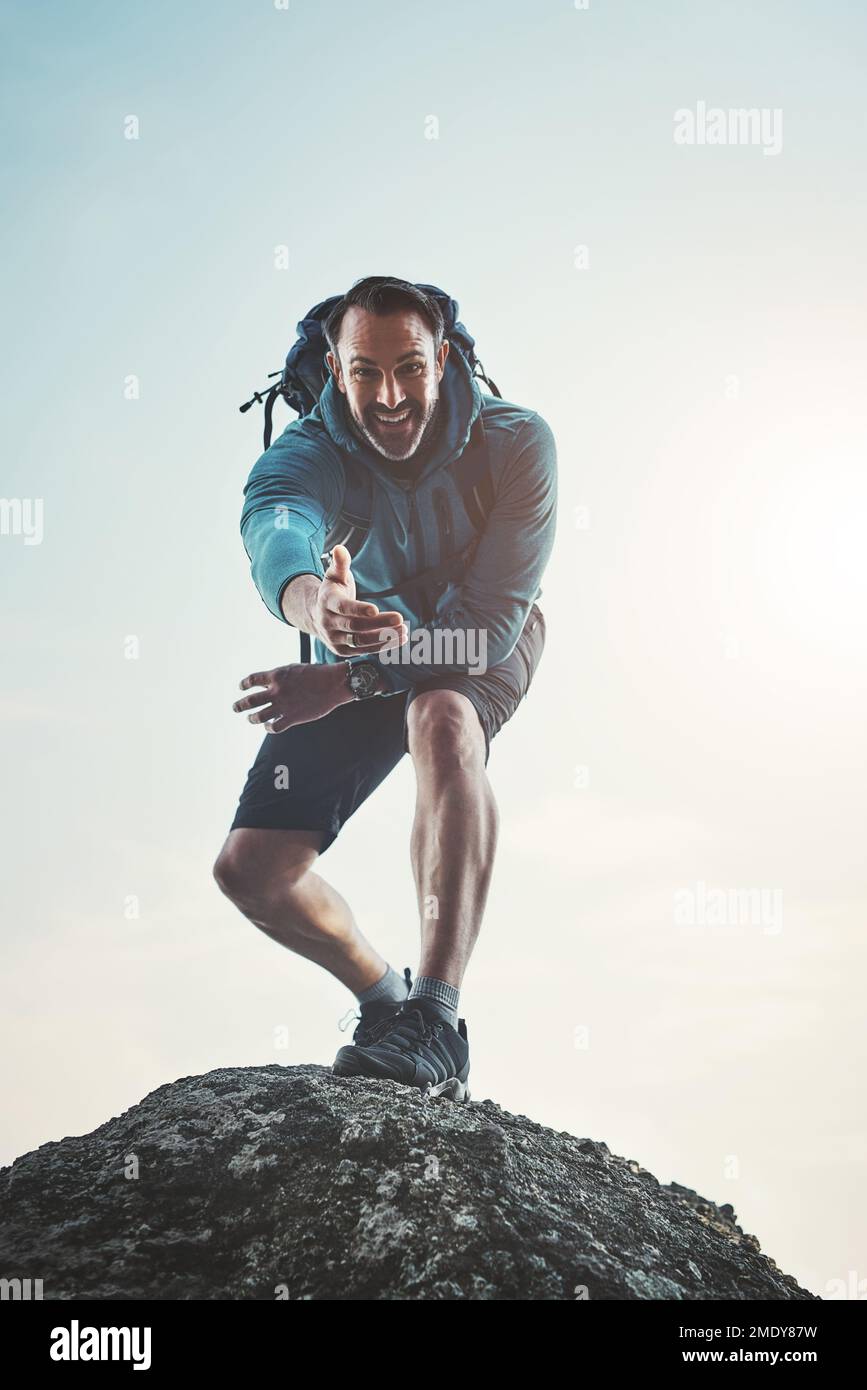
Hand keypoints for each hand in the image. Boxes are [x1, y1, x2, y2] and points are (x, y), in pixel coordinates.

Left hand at [232, 661, 348, 733]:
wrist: (333, 683)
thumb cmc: (317, 674)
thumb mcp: (294, 669)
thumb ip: (280, 678)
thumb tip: (269, 685)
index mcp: (276, 676)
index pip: (252, 680)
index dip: (245, 684)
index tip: (242, 687)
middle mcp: (276, 691)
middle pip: (250, 700)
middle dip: (240, 705)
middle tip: (235, 708)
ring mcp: (284, 705)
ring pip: (259, 716)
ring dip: (252, 718)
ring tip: (250, 718)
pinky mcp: (292, 717)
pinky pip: (274, 727)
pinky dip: (269, 728)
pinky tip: (269, 727)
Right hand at [310, 544, 407, 656]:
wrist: (315, 615)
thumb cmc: (331, 592)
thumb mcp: (333, 576)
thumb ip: (340, 564)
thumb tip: (339, 549)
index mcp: (327, 602)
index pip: (342, 607)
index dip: (358, 609)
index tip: (375, 609)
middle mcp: (329, 623)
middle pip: (355, 626)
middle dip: (378, 624)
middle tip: (399, 619)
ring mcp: (335, 639)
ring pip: (361, 641)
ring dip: (384, 638)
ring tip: (403, 631)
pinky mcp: (343, 650)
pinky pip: (365, 650)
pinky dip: (383, 646)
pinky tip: (399, 639)